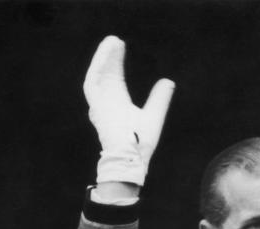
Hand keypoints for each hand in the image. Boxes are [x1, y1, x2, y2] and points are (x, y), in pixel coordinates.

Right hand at [83, 36, 174, 185]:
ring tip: (111, 42)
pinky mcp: (96, 106)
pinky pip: (92, 82)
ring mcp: (100, 105)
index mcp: (118, 104)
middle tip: (116, 40)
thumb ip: (160, 98)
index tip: (121, 46)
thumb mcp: (154, 114)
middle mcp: (107, 103)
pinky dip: (98, 67)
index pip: (115, 79)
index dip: (117, 63)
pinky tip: (106, 54)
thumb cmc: (141, 143)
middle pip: (106, 74)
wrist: (132, 157)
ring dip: (103, 58)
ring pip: (98, 75)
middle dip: (110, 57)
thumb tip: (168, 81)